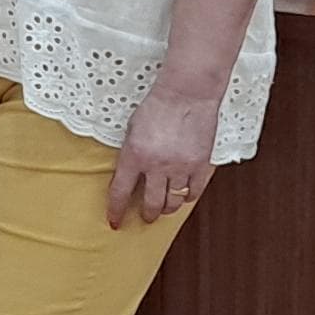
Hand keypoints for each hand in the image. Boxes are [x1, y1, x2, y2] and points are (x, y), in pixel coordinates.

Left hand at [107, 86, 222, 227]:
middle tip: (145, 216)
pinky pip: (194, 192)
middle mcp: (156, 165)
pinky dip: (187, 196)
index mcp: (134, 155)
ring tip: (164, 207)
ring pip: (173, 202)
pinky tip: (183, 194)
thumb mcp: (132, 129)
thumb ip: (130, 153)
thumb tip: (130, 174)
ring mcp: (180, 167)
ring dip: (167, 208)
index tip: (115, 221)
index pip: (120, 192)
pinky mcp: (200, 164)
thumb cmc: (157, 106)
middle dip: (146, 215)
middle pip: (151, 204)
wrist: (186, 93)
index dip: (116, 210)